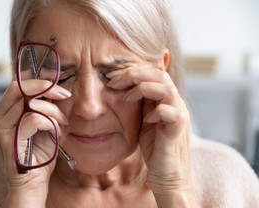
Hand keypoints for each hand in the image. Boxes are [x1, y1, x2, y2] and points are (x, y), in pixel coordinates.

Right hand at [0, 76, 70, 206]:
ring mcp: (0, 129)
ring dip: (52, 110)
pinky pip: (34, 119)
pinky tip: (56, 131)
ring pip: (29, 102)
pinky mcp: (7, 140)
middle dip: (46, 87)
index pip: (17, 85)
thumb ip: (45, 107)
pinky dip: (50, 122)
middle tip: (64, 95)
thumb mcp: (44, 126)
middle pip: (18, 87)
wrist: (32, 184)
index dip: (38, 80)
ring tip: (62, 122)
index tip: (57, 84)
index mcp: (4, 113)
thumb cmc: (39, 155)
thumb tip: (56, 87)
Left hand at [106, 63, 199, 206]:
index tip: (111, 76)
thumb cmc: (154, 148)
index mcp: (167, 99)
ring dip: (142, 88)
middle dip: (133, 74)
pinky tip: (145, 119)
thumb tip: (123, 86)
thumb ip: (140, 103)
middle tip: (113, 81)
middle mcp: (176, 103)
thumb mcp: (143, 120)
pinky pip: (170, 112)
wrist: (167, 175)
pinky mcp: (178, 130)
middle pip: (159, 74)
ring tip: (125, 97)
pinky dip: (155, 111)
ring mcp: (179, 115)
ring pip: (166, 88)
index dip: (132, 71)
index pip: (153, 73)